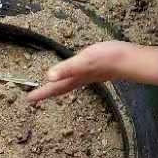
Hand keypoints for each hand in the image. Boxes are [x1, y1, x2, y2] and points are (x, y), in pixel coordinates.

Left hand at [26, 41, 157, 103]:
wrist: (129, 59)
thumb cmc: (106, 58)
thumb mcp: (83, 61)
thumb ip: (66, 69)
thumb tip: (48, 77)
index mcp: (75, 78)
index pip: (54, 88)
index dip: (41, 93)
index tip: (28, 99)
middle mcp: (81, 79)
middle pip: (61, 88)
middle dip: (48, 92)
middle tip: (36, 96)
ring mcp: (90, 75)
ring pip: (70, 83)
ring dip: (60, 86)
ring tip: (52, 87)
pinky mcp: (97, 69)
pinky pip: (79, 76)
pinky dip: (72, 77)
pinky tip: (76, 74)